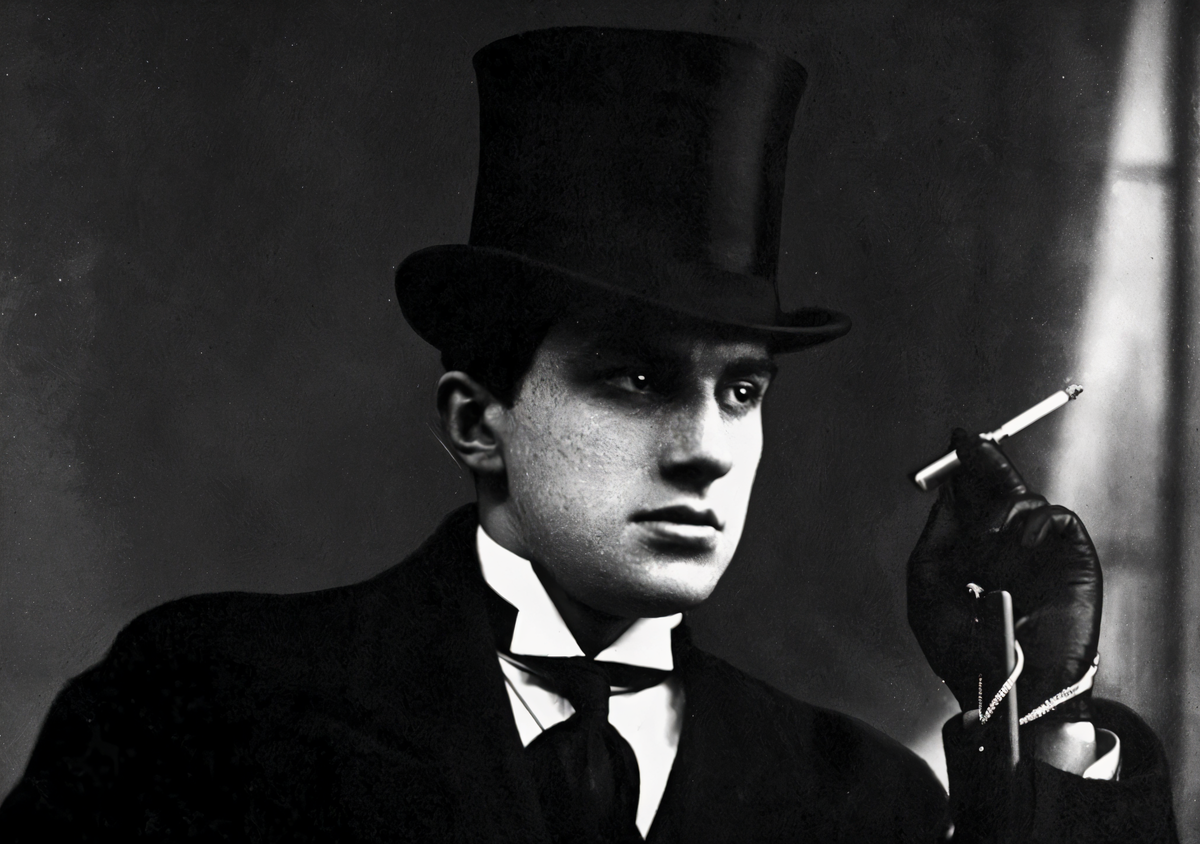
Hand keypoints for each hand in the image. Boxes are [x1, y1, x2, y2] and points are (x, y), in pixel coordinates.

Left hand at [907, 430, 1101, 723]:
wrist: (1005, 683)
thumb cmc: (960, 646)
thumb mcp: (926, 584)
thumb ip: (935, 535)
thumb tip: (947, 493)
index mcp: (972, 553)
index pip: (971, 499)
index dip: (964, 470)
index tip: (955, 443)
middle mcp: (1006, 548)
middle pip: (1000, 488)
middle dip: (985, 460)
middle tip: (967, 439)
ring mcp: (1039, 553)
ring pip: (1026, 499)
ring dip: (999, 507)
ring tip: (983, 538)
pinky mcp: (1072, 559)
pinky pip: (1059, 518)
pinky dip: (1036, 521)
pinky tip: (1020, 541)